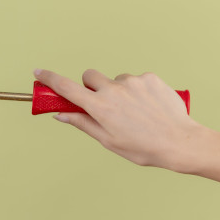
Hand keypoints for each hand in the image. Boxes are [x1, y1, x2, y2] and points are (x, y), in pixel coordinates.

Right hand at [33, 68, 205, 171]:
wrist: (180, 143)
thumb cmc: (143, 148)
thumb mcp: (108, 140)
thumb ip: (83, 123)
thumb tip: (61, 114)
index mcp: (100, 108)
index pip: (67, 88)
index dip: (50, 78)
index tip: (39, 72)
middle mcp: (114, 90)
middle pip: (90, 77)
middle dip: (90, 86)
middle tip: (101, 104)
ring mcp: (133, 81)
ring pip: (115, 80)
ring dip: (117, 91)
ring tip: (134, 112)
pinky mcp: (150, 77)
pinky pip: (135, 80)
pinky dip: (137, 90)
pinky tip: (148, 107)